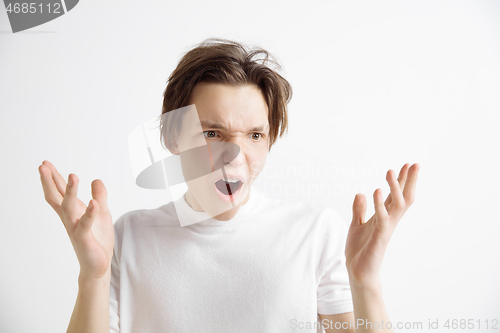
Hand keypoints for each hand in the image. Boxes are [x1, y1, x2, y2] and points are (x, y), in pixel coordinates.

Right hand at [39, 160, 114, 279]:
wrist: (98, 264)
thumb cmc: (97, 239)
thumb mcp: (102, 212)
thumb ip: (100, 196)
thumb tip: (96, 180)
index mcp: (73, 212)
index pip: (59, 192)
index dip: (53, 178)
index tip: (45, 164)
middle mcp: (70, 218)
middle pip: (56, 197)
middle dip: (50, 182)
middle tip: (43, 166)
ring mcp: (75, 228)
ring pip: (68, 207)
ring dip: (70, 191)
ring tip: (73, 175)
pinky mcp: (84, 238)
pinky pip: (85, 224)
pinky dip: (89, 213)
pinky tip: (92, 202)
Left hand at [345, 163, 419, 285]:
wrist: (358, 271)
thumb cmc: (359, 250)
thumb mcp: (355, 225)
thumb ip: (359, 210)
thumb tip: (360, 193)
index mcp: (384, 216)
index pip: (395, 195)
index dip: (401, 181)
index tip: (406, 165)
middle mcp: (389, 220)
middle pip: (403, 197)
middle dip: (408, 181)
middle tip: (413, 164)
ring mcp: (386, 228)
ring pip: (397, 205)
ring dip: (395, 188)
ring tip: (391, 171)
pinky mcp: (380, 236)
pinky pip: (383, 217)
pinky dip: (380, 204)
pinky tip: (378, 191)